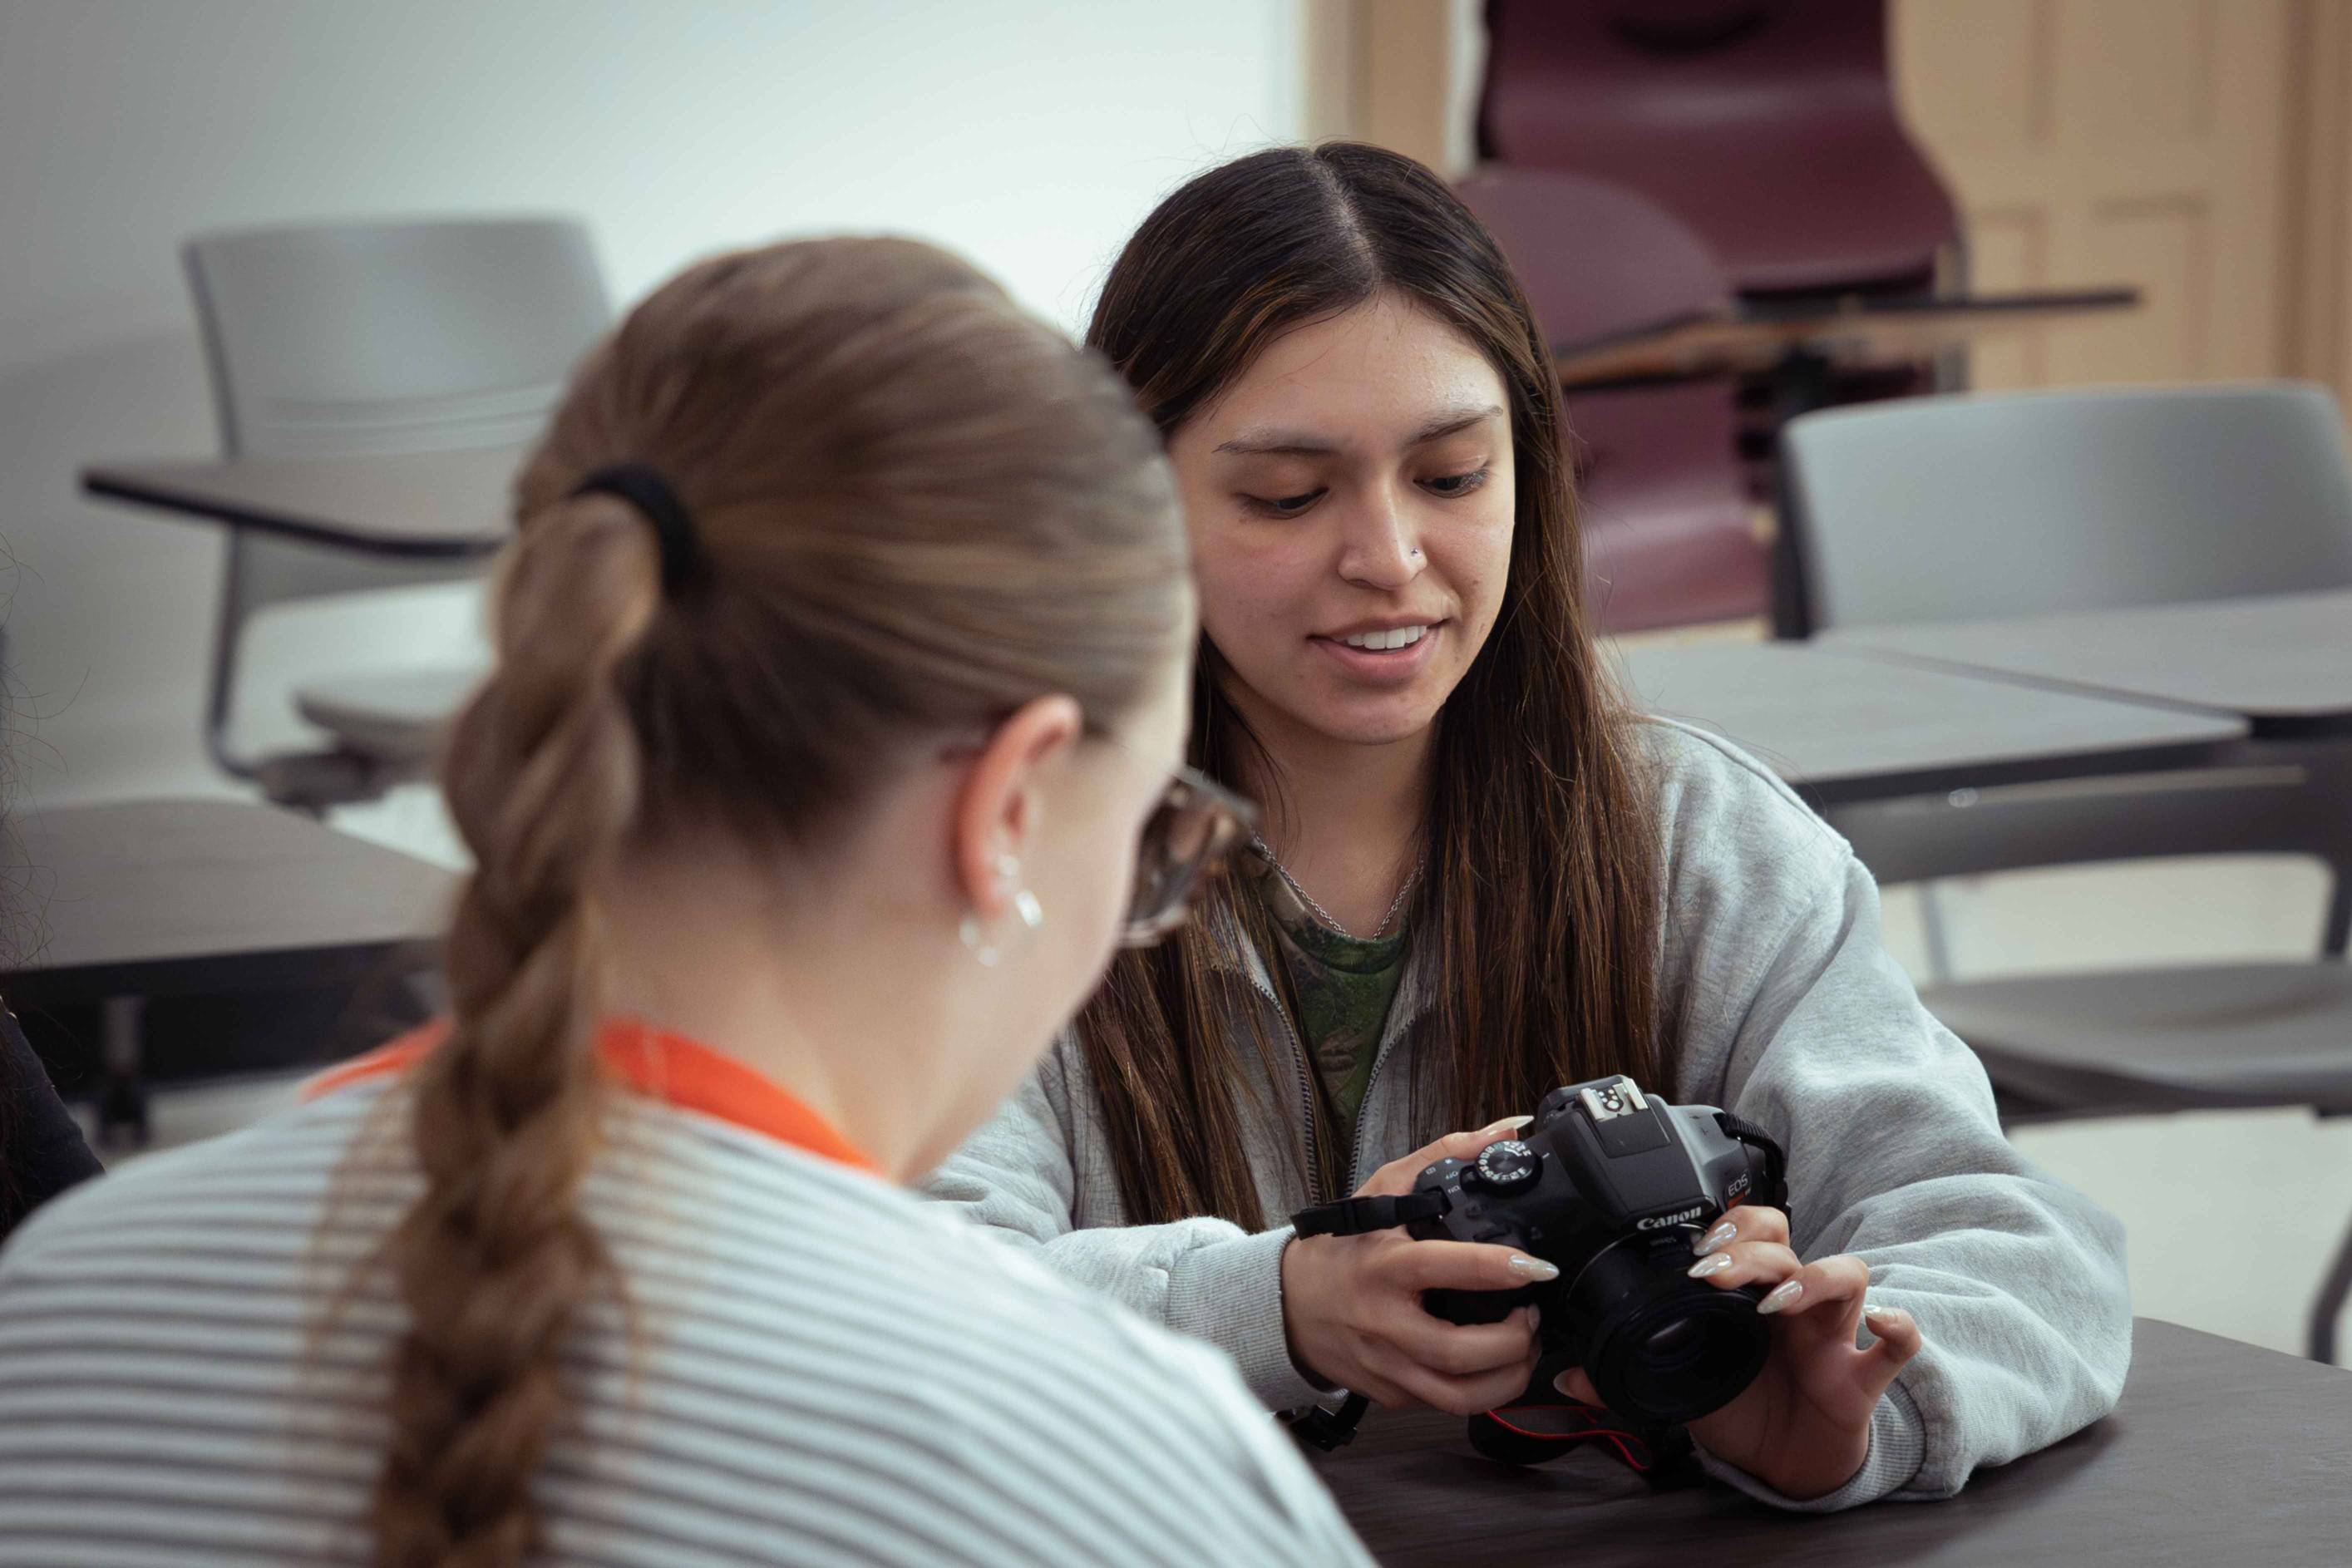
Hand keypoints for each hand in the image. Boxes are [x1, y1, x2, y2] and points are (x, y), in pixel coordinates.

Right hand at [1281, 1121, 1551, 1414]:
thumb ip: (1443, 1156)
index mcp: (1384, 1266)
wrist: (1288, 1303)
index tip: (1537, 1268)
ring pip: (1460, 1396)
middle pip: (1460, 1352)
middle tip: (1532, 1316)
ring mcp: (1386, 1365)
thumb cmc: (1341, 1246)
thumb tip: (1505, 1133)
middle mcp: (1384, 1322)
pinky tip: (1494, 1365)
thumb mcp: (1383, 1189)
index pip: (1445, 1269)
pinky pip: (1445, 1404)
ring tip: (1523, 1348)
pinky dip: (1481, 1389)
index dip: (1498, 1269)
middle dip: (1515, 1341)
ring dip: (1508, 1377)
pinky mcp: (1390, 1393)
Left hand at [1555, 1204, 1922, 1500]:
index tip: (1689, 1247)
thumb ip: (1626, 1383)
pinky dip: (1899, 1328)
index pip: (1750, 1232)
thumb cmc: (1743, 1408)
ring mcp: (1833, 1335)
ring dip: (1809, 1277)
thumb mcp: (1682, 1390)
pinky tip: (1881, 1322)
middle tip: (1709, 1272)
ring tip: (1769, 1303)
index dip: (1727, 1226)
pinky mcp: (1862, 1378)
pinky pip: (1900, 1346)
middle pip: (1788, 1243)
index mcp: (1752, 1295)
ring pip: (1845, 1273)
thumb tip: (1566, 1380)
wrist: (1787, 1464)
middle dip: (1749, 1247)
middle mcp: (1795, 1304)